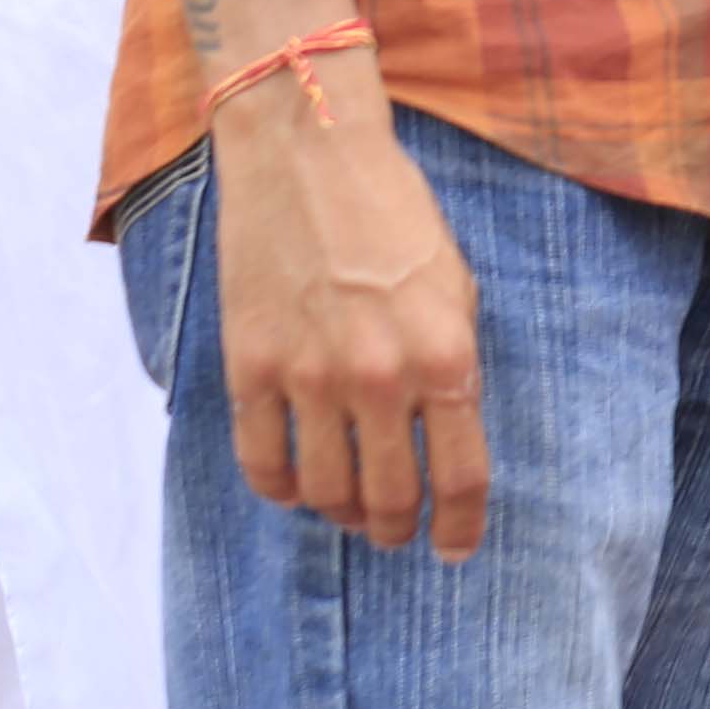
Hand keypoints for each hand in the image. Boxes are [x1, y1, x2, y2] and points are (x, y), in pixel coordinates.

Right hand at [209, 53, 490, 556]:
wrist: (309, 159)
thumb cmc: (393, 215)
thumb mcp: (454, 286)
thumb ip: (452, 361)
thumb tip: (448, 428)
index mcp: (445, 356)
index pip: (460, 475)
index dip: (460, 526)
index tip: (455, 549)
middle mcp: (379, 377)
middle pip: (389, 498)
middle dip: (398, 529)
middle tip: (399, 534)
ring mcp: (308, 378)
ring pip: (324, 493)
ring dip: (341, 516)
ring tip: (351, 514)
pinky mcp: (249, 370)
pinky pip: (262, 463)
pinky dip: (282, 490)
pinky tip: (296, 487)